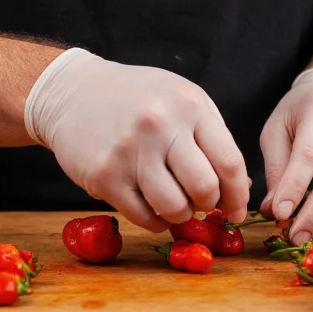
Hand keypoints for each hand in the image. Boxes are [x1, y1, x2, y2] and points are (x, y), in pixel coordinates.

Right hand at [25, 48, 249, 230]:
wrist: (73, 92)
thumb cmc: (136, 97)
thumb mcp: (182, 101)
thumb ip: (212, 138)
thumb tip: (239, 186)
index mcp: (189, 106)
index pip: (229, 162)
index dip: (238, 195)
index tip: (236, 210)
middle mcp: (161, 126)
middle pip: (204, 188)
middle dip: (209, 205)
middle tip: (201, 204)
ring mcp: (130, 152)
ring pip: (174, 207)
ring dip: (181, 214)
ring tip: (175, 203)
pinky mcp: (104, 176)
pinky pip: (143, 216)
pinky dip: (155, 219)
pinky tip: (150, 204)